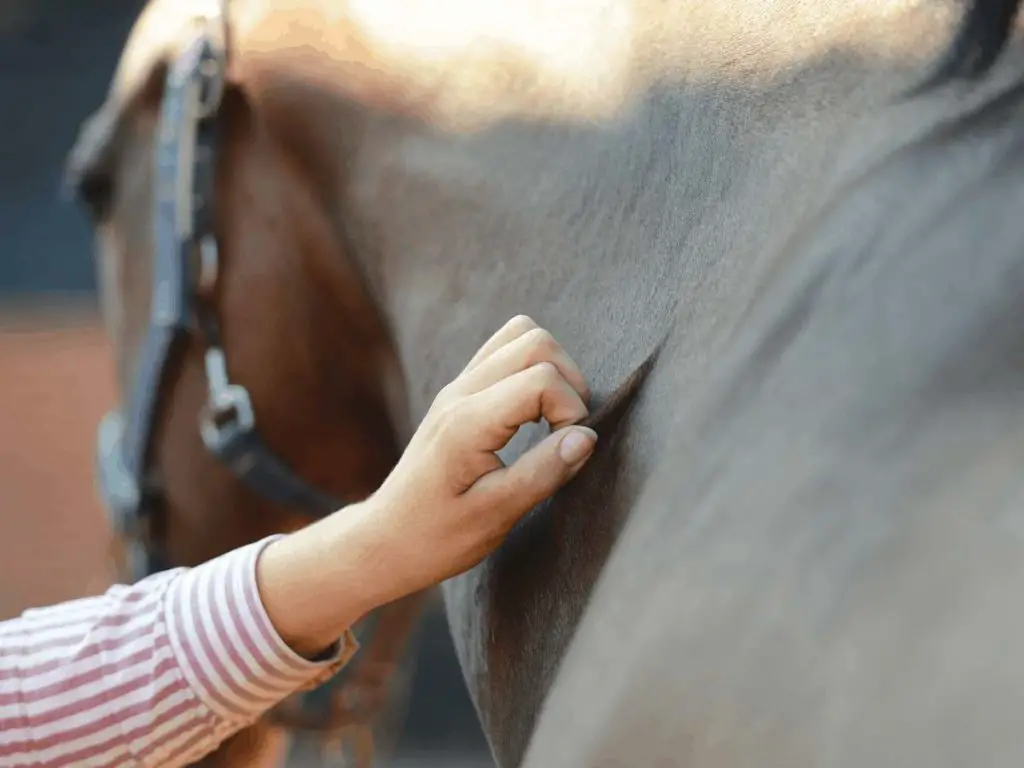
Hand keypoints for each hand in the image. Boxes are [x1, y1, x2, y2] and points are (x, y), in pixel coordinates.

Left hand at [363, 315, 596, 600]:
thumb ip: (543, 472)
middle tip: (569, 430)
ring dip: (551, 369)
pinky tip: (532, 413)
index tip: (569, 451)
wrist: (386, 541)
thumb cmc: (436, 537)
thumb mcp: (495, 516)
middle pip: (535, 342)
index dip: (571, 410)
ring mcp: (457, 388)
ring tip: (554, 419)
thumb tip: (587, 436)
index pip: (541, 379)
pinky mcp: (458, 393)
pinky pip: (503, 351)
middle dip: (568, 381)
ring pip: (520, 335)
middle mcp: (460, 393)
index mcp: (468, 422)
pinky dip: (530, 369)